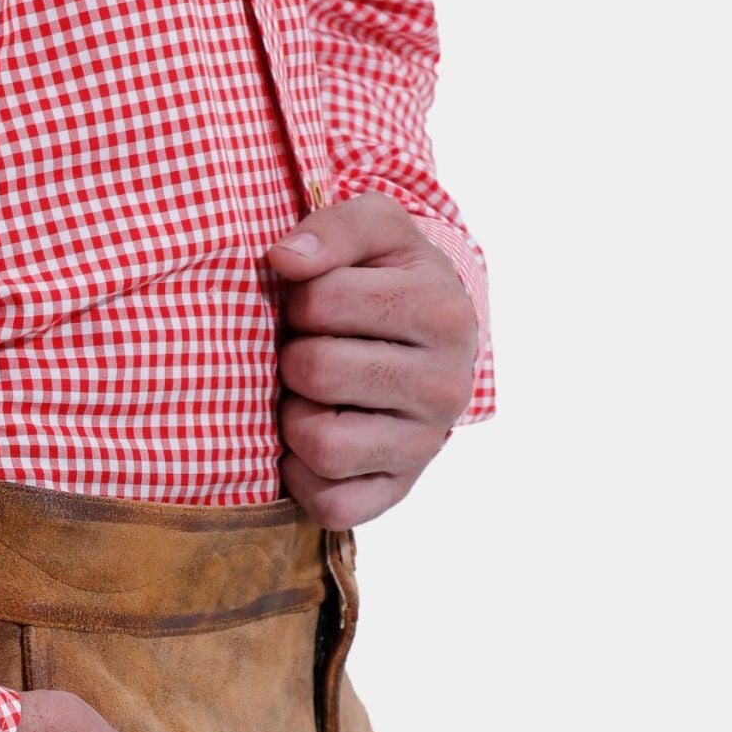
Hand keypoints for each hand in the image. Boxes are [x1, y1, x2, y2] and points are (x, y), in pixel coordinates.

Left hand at [269, 192, 478, 525]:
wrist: (424, 346)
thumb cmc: (387, 281)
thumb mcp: (375, 232)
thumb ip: (333, 228)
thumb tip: (283, 259)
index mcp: (443, 312)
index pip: (321, 300)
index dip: (301, 299)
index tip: (320, 304)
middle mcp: (447, 385)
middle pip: (318, 371)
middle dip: (295, 357)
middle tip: (312, 351)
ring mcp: (425, 447)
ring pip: (322, 445)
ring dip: (294, 418)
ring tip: (312, 396)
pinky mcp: (397, 493)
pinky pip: (329, 503)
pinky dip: (303, 476)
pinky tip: (313, 443)